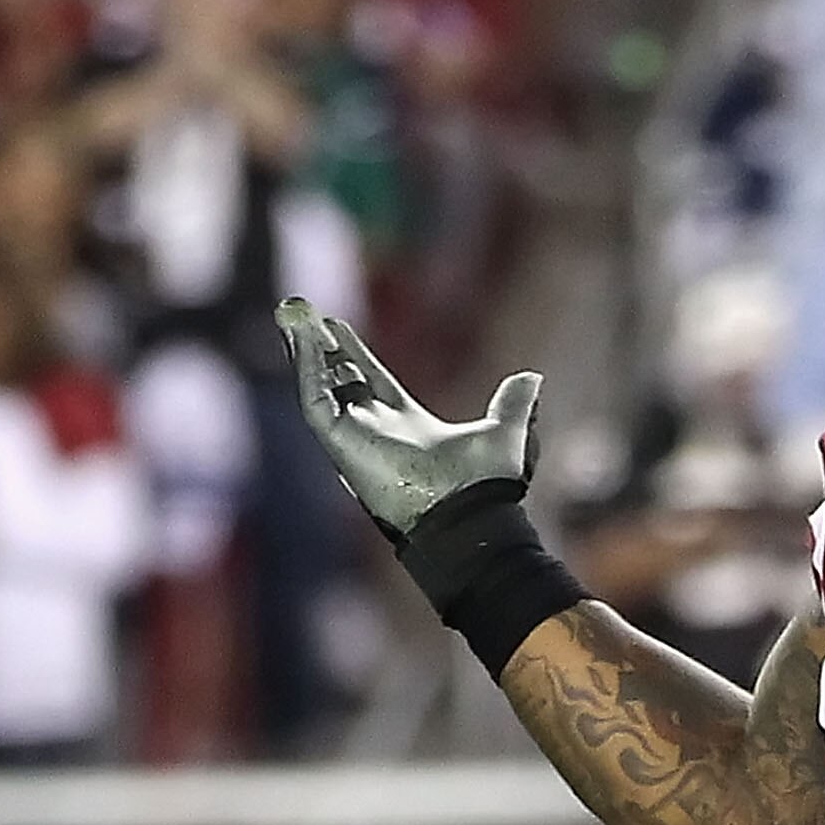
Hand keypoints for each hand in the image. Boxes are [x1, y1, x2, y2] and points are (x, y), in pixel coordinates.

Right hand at [277, 301, 540, 536]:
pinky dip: (307, 368)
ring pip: (317, 386)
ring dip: (304, 350)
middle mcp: (372, 430)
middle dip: (318, 347)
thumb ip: (512, 404)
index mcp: (402, 424)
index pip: (366, 381)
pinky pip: (314, 400)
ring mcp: (353, 438)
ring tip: (292, 313)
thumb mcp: (505, 431)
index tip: (334, 325)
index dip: (350, 352)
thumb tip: (533, 378)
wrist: (468, 513)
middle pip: (335, 380)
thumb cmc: (485, 483)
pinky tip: (304, 337)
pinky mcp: (340, 444)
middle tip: (301, 311)